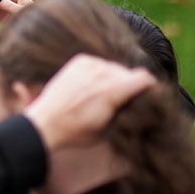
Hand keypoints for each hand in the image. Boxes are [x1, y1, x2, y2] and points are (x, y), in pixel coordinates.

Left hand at [24, 54, 156, 152]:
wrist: (46, 123)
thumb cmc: (78, 132)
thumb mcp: (110, 129)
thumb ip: (127, 111)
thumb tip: (140, 102)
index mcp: (113, 91)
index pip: (144, 78)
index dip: (148, 87)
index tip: (145, 96)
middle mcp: (103, 74)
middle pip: (129, 74)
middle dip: (128, 86)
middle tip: (119, 102)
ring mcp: (90, 65)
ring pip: (114, 68)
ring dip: (113, 79)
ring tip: (102, 96)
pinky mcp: (80, 61)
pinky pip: (100, 63)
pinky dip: (100, 72)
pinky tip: (91, 87)